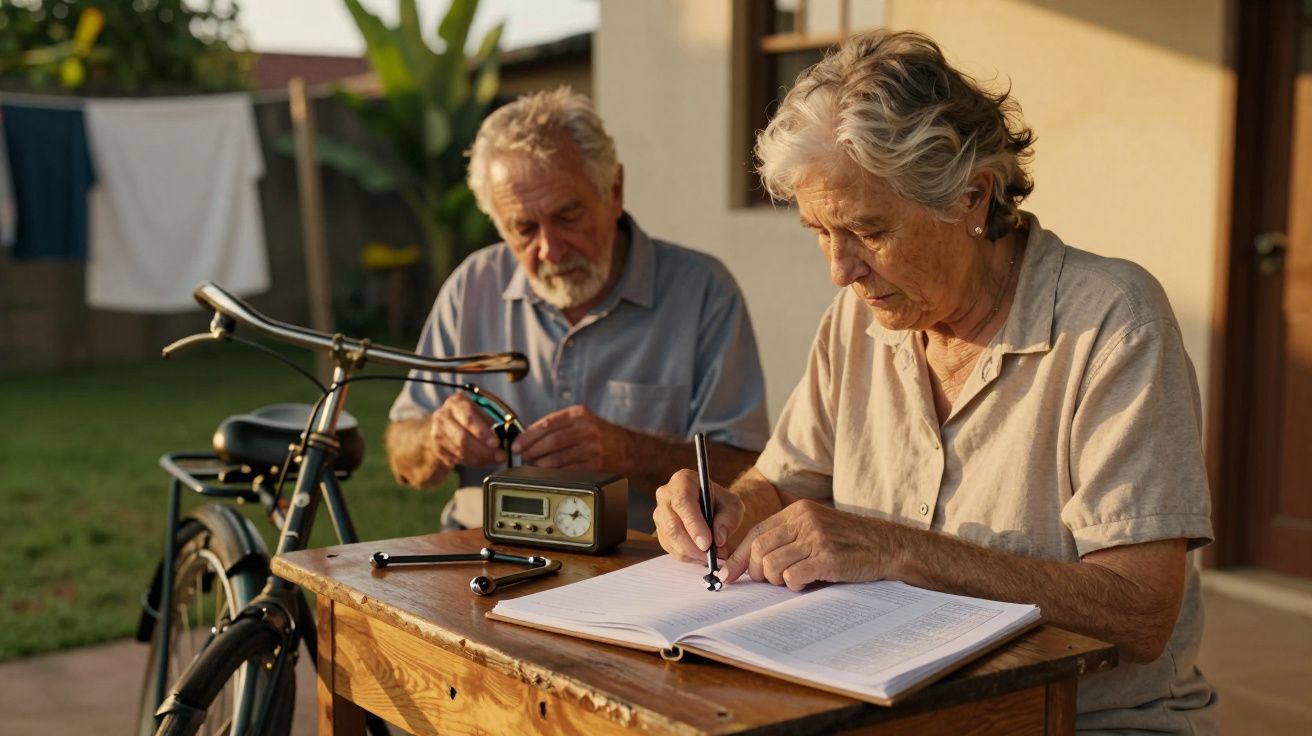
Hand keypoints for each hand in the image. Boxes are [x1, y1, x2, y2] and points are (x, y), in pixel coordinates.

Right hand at [428, 393, 506, 469]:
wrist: (446, 426)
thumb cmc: (470, 416)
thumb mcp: (481, 411)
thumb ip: (491, 419)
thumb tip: (505, 435)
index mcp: (456, 402)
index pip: (468, 418)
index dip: (483, 432)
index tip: (496, 443)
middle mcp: (443, 415)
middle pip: (463, 438)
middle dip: (484, 450)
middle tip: (500, 456)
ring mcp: (437, 433)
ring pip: (461, 451)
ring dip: (481, 458)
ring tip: (495, 458)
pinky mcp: (438, 448)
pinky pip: (458, 458)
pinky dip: (474, 461)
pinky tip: (484, 460)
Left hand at [511, 404, 630, 470]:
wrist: (627, 449)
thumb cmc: (599, 436)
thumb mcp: (581, 421)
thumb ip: (558, 425)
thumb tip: (527, 438)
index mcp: (578, 414)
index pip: (547, 424)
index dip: (528, 436)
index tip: (516, 445)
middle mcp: (586, 428)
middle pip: (550, 441)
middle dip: (531, 451)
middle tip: (522, 457)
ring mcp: (591, 447)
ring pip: (557, 457)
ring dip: (540, 464)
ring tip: (532, 466)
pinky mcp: (595, 464)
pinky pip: (568, 470)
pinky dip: (553, 473)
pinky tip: (546, 474)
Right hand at [653, 468, 744, 561]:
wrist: (711, 507)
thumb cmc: (720, 503)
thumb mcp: (732, 506)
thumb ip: (728, 520)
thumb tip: (718, 539)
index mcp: (682, 481)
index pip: (682, 502)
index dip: (693, 524)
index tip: (707, 543)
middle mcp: (665, 495)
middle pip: (672, 524)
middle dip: (693, 545)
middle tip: (711, 555)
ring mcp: (660, 514)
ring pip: (670, 540)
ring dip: (692, 553)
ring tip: (712, 555)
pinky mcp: (660, 531)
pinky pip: (670, 549)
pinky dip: (688, 556)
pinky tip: (702, 554)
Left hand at [720, 501, 897, 591]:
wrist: (888, 546)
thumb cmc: (851, 542)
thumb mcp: (817, 529)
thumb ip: (790, 538)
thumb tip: (753, 563)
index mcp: (799, 512)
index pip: (756, 532)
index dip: (739, 556)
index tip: (729, 574)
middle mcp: (805, 521)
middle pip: (759, 549)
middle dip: (756, 571)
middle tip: (767, 581)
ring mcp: (817, 538)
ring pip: (772, 565)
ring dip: (776, 580)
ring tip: (792, 581)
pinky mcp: (828, 558)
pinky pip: (793, 576)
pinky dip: (794, 585)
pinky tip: (807, 583)